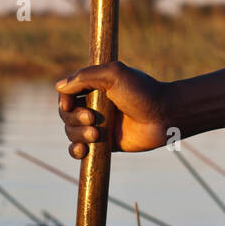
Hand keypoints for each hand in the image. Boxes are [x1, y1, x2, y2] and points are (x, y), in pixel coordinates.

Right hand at [56, 61, 172, 158]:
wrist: (165, 116)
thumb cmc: (143, 92)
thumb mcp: (115, 75)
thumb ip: (85, 76)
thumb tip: (59, 87)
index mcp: (97, 86)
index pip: (68, 93)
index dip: (65, 101)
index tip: (70, 105)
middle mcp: (95, 105)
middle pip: (67, 114)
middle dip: (74, 118)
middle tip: (93, 119)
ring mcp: (99, 125)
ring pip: (71, 132)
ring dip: (78, 134)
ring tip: (96, 134)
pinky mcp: (104, 143)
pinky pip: (80, 149)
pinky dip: (76, 150)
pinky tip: (82, 150)